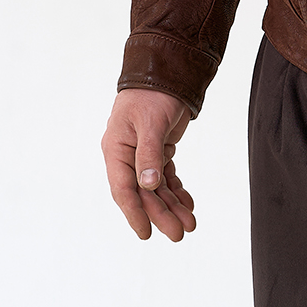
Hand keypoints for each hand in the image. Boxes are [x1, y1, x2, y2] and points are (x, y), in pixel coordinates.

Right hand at [102, 89, 195, 240]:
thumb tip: (148, 186)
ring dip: (172, 206)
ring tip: (190, 223)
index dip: (134, 213)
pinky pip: (165, 177)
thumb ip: (149, 154)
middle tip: (179, 234)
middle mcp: (126, 156)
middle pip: (143, 193)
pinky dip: (176, 190)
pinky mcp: (158, 150)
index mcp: (116, 149)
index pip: (123, 188)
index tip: (146, 234)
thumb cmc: (152, 94)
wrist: (166, 72)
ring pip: (156, 188)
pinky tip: (188, 203)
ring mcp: (142, 155)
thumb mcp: (151, 123)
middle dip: (161, 214)